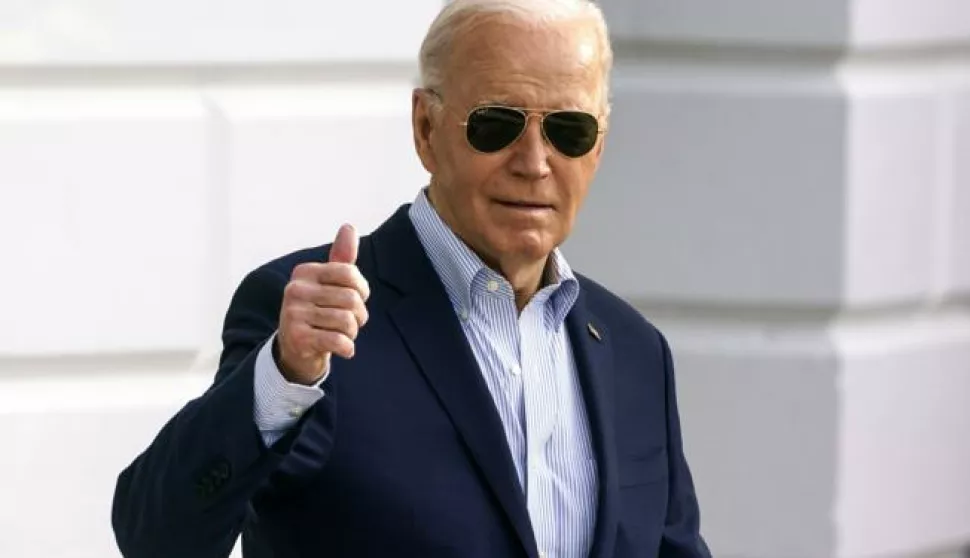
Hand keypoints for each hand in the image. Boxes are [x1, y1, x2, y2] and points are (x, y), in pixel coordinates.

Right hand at [276, 224, 370, 384]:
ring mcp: (293, 314)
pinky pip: (337, 341)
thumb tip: (349, 226)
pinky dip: (347, 348)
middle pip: (351, 299)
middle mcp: (295, 289)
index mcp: (305, 272)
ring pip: (347, 322)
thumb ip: (341, 258)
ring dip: (352, 333)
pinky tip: (343, 349)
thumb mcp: (329, 284)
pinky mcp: (297, 338)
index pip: (349, 272)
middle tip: (352, 323)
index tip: (358, 299)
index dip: (362, 289)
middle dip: (360, 315)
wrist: (295, 351)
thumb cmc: (318, 312)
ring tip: (343, 335)